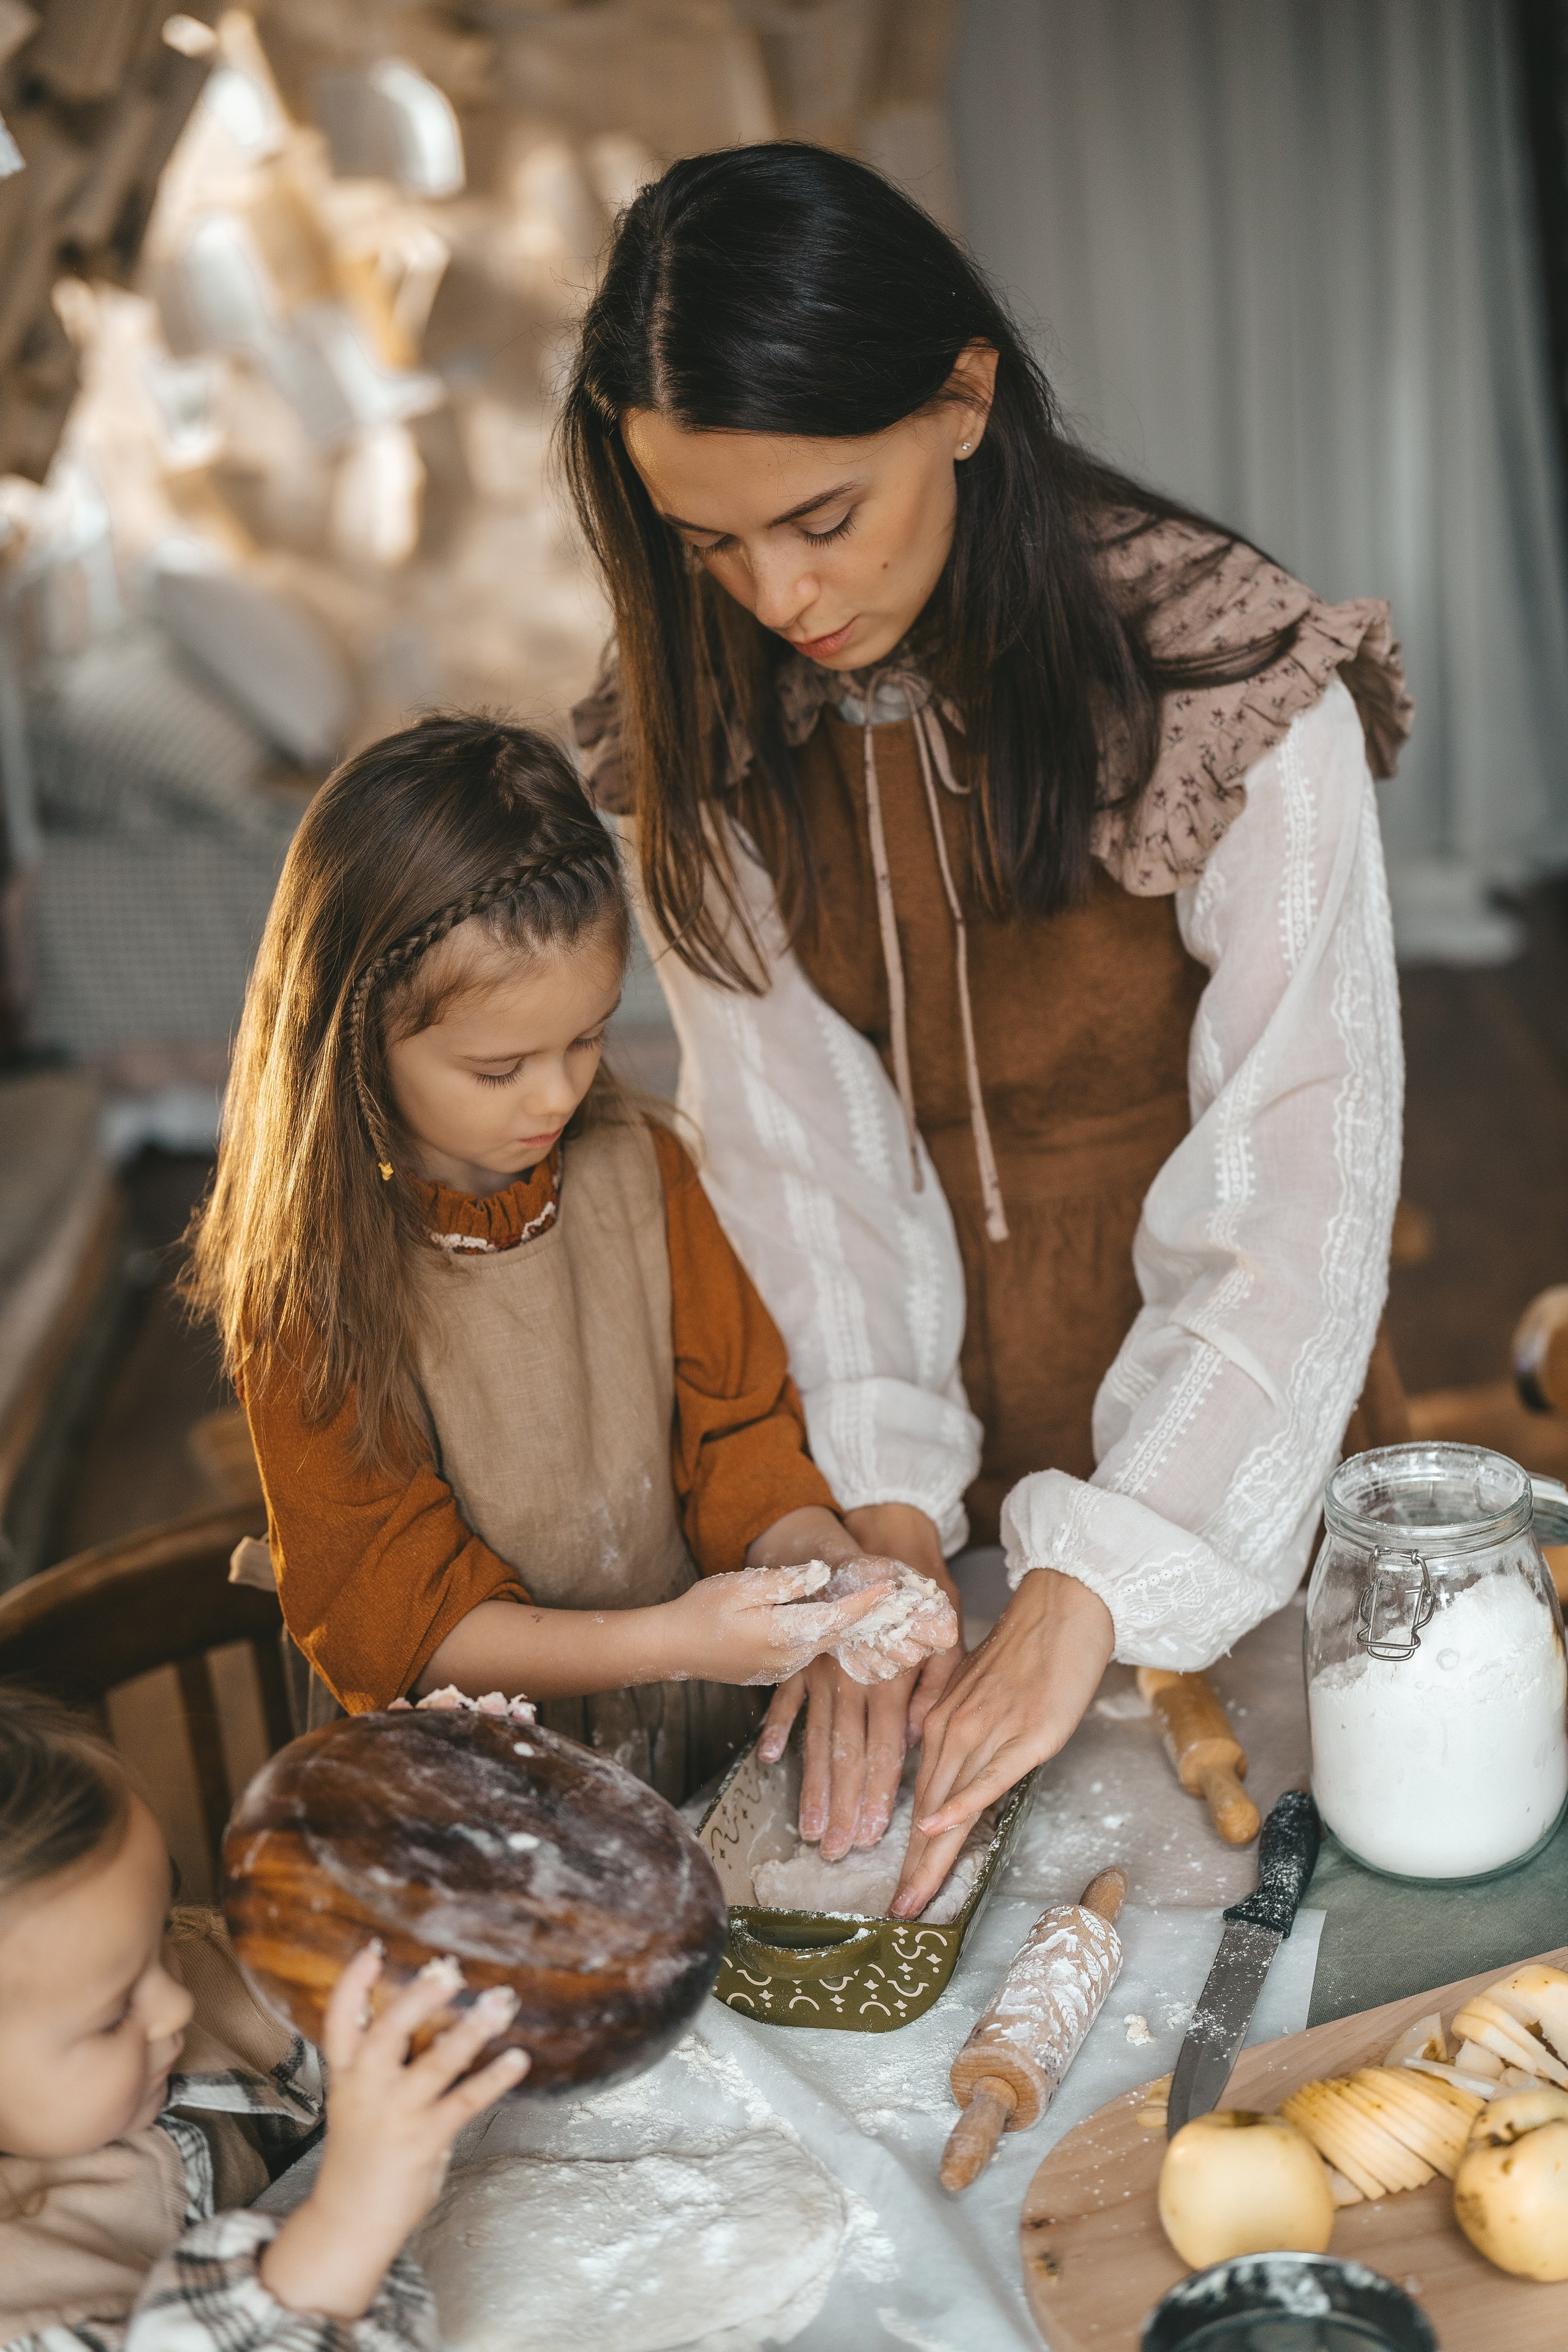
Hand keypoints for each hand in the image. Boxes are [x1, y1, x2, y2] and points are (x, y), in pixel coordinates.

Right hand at [260, 1946, 527, 2318]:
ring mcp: (397, 2115)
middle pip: (387, 2034)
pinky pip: (465, 2102)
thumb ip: (388, 2059)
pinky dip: (493, 2078)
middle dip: (417, 2001)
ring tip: (499, 2005)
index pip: (339, 2022)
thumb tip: (437, 2009)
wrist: (351, 2221)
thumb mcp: (359, 2099)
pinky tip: (517, 2059)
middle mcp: (367, 2089)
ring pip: (435, 2064)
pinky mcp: (425, 2139)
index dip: (353, 1984)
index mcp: (346, 2075)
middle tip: (447, 1974)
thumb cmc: (362, 2152)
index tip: (373, 1951)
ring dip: (470, 2032)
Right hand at [659, 1560, 894, 1685]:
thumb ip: (783, 1582)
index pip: (834, 1618)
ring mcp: (781, 1669)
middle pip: (836, 1635)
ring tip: (872, 1607)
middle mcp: (788, 1658)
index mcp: (781, 1634)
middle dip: (865, 1618)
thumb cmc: (701, 1611)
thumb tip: (821, 1574)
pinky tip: (834, 1621)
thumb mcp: (740, 1586)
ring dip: (846, 1627)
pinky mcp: (773, 1671)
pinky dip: (824, 1636)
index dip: (864, 1603)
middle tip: (892, 1598)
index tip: (888, 1588)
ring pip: (823, 1645)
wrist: (672, 1648)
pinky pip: (808, 1652)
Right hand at [757, 1503, 964, 1856]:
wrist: (875, 1539)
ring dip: (812, 1784)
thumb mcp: (945, 1632)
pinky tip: (769, 1758)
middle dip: (841, 1806)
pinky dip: (777, 1727)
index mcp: (892, 1678)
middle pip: (847, 1753)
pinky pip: (787, 1696)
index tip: (871, 1832)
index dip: (878, 1793)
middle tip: (835, 1850)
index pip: (886, 1748)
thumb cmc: (918, 1593)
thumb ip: (935, 1684)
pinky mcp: (803, 1655)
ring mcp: (824, 1667)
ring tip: (809, 1827)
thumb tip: (921, 1734)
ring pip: (817, 1736)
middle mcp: (855, 1678)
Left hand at [890, 1566, 1113, 1918]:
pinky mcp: (1025, 1734)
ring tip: (915, 1898)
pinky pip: (987, 1776)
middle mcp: (955, 1729)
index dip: (913, 1848)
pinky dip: (962, 1804)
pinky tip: (940, 1830)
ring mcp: (989, 1731)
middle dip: (916, 1866)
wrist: (1061, 1608)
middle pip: (931, 1810)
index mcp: (943, 1721)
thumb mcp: (982, 1695)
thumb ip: (964, 1731)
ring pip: (952, 1802)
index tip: (901, 1887)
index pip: (924, 1796)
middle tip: (898, 1911)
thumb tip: (953, 1769)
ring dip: (931, 1855)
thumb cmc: (1027, 1650)